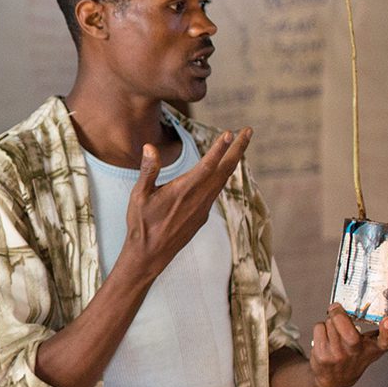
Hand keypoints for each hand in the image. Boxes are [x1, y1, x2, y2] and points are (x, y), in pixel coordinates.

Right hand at [121, 129, 252, 278]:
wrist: (150, 255)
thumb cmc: (142, 224)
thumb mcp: (138, 196)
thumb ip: (148, 170)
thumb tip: (150, 147)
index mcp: (182, 191)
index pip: (206, 166)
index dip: (219, 149)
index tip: (229, 133)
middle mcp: (198, 199)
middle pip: (224, 170)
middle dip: (238, 149)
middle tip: (249, 131)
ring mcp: (203, 208)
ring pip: (223, 180)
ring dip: (233, 160)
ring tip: (240, 145)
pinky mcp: (202, 215)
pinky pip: (216, 191)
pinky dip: (223, 175)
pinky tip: (223, 170)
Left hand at [307, 303, 387, 386]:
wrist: (333, 379)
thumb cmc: (356, 356)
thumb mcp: (373, 349)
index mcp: (374, 349)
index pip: (385, 342)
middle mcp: (357, 354)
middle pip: (347, 328)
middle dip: (339, 314)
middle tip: (336, 307)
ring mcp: (338, 356)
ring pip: (330, 323)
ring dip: (330, 321)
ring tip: (334, 331)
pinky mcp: (322, 356)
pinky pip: (319, 328)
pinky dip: (320, 328)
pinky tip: (325, 339)